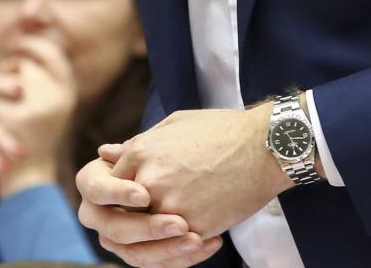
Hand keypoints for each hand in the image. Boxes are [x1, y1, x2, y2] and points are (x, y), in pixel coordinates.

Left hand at [0, 35, 78, 195]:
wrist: (26, 183)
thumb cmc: (34, 141)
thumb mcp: (49, 105)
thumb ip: (41, 75)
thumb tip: (23, 38)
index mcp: (68, 93)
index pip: (51, 51)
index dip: (33, 46)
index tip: (17, 47)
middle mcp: (56, 97)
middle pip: (21, 62)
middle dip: (7, 70)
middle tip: (2, 89)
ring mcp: (34, 107)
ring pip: (2, 78)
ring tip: (0, 114)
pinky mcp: (10, 118)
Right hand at [75, 156, 216, 267]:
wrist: (176, 169)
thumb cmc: (156, 150)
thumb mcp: (146, 145)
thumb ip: (132, 151)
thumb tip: (108, 151)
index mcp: (91, 184)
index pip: (98, 190)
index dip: (119, 194)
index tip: (145, 195)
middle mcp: (97, 215)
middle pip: (116, 229)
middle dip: (149, 229)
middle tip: (180, 224)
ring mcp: (115, 239)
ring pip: (136, 254)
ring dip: (169, 249)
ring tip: (198, 238)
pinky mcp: (140, 253)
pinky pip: (159, 264)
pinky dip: (185, 257)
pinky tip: (212, 242)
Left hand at [115, 105, 289, 238]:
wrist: (265, 146)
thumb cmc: (221, 130)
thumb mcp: (173, 125)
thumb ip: (137, 144)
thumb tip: (105, 153)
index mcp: (139, 154)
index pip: (110, 185)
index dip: (121, 194)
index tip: (136, 196)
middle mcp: (148, 181)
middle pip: (124, 213)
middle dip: (134, 217)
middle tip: (154, 216)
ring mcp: (170, 207)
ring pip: (148, 234)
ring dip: (158, 233)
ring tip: (178, 225)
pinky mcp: (194, 227)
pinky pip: (177, 245)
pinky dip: (184, 243)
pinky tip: (201, 232)